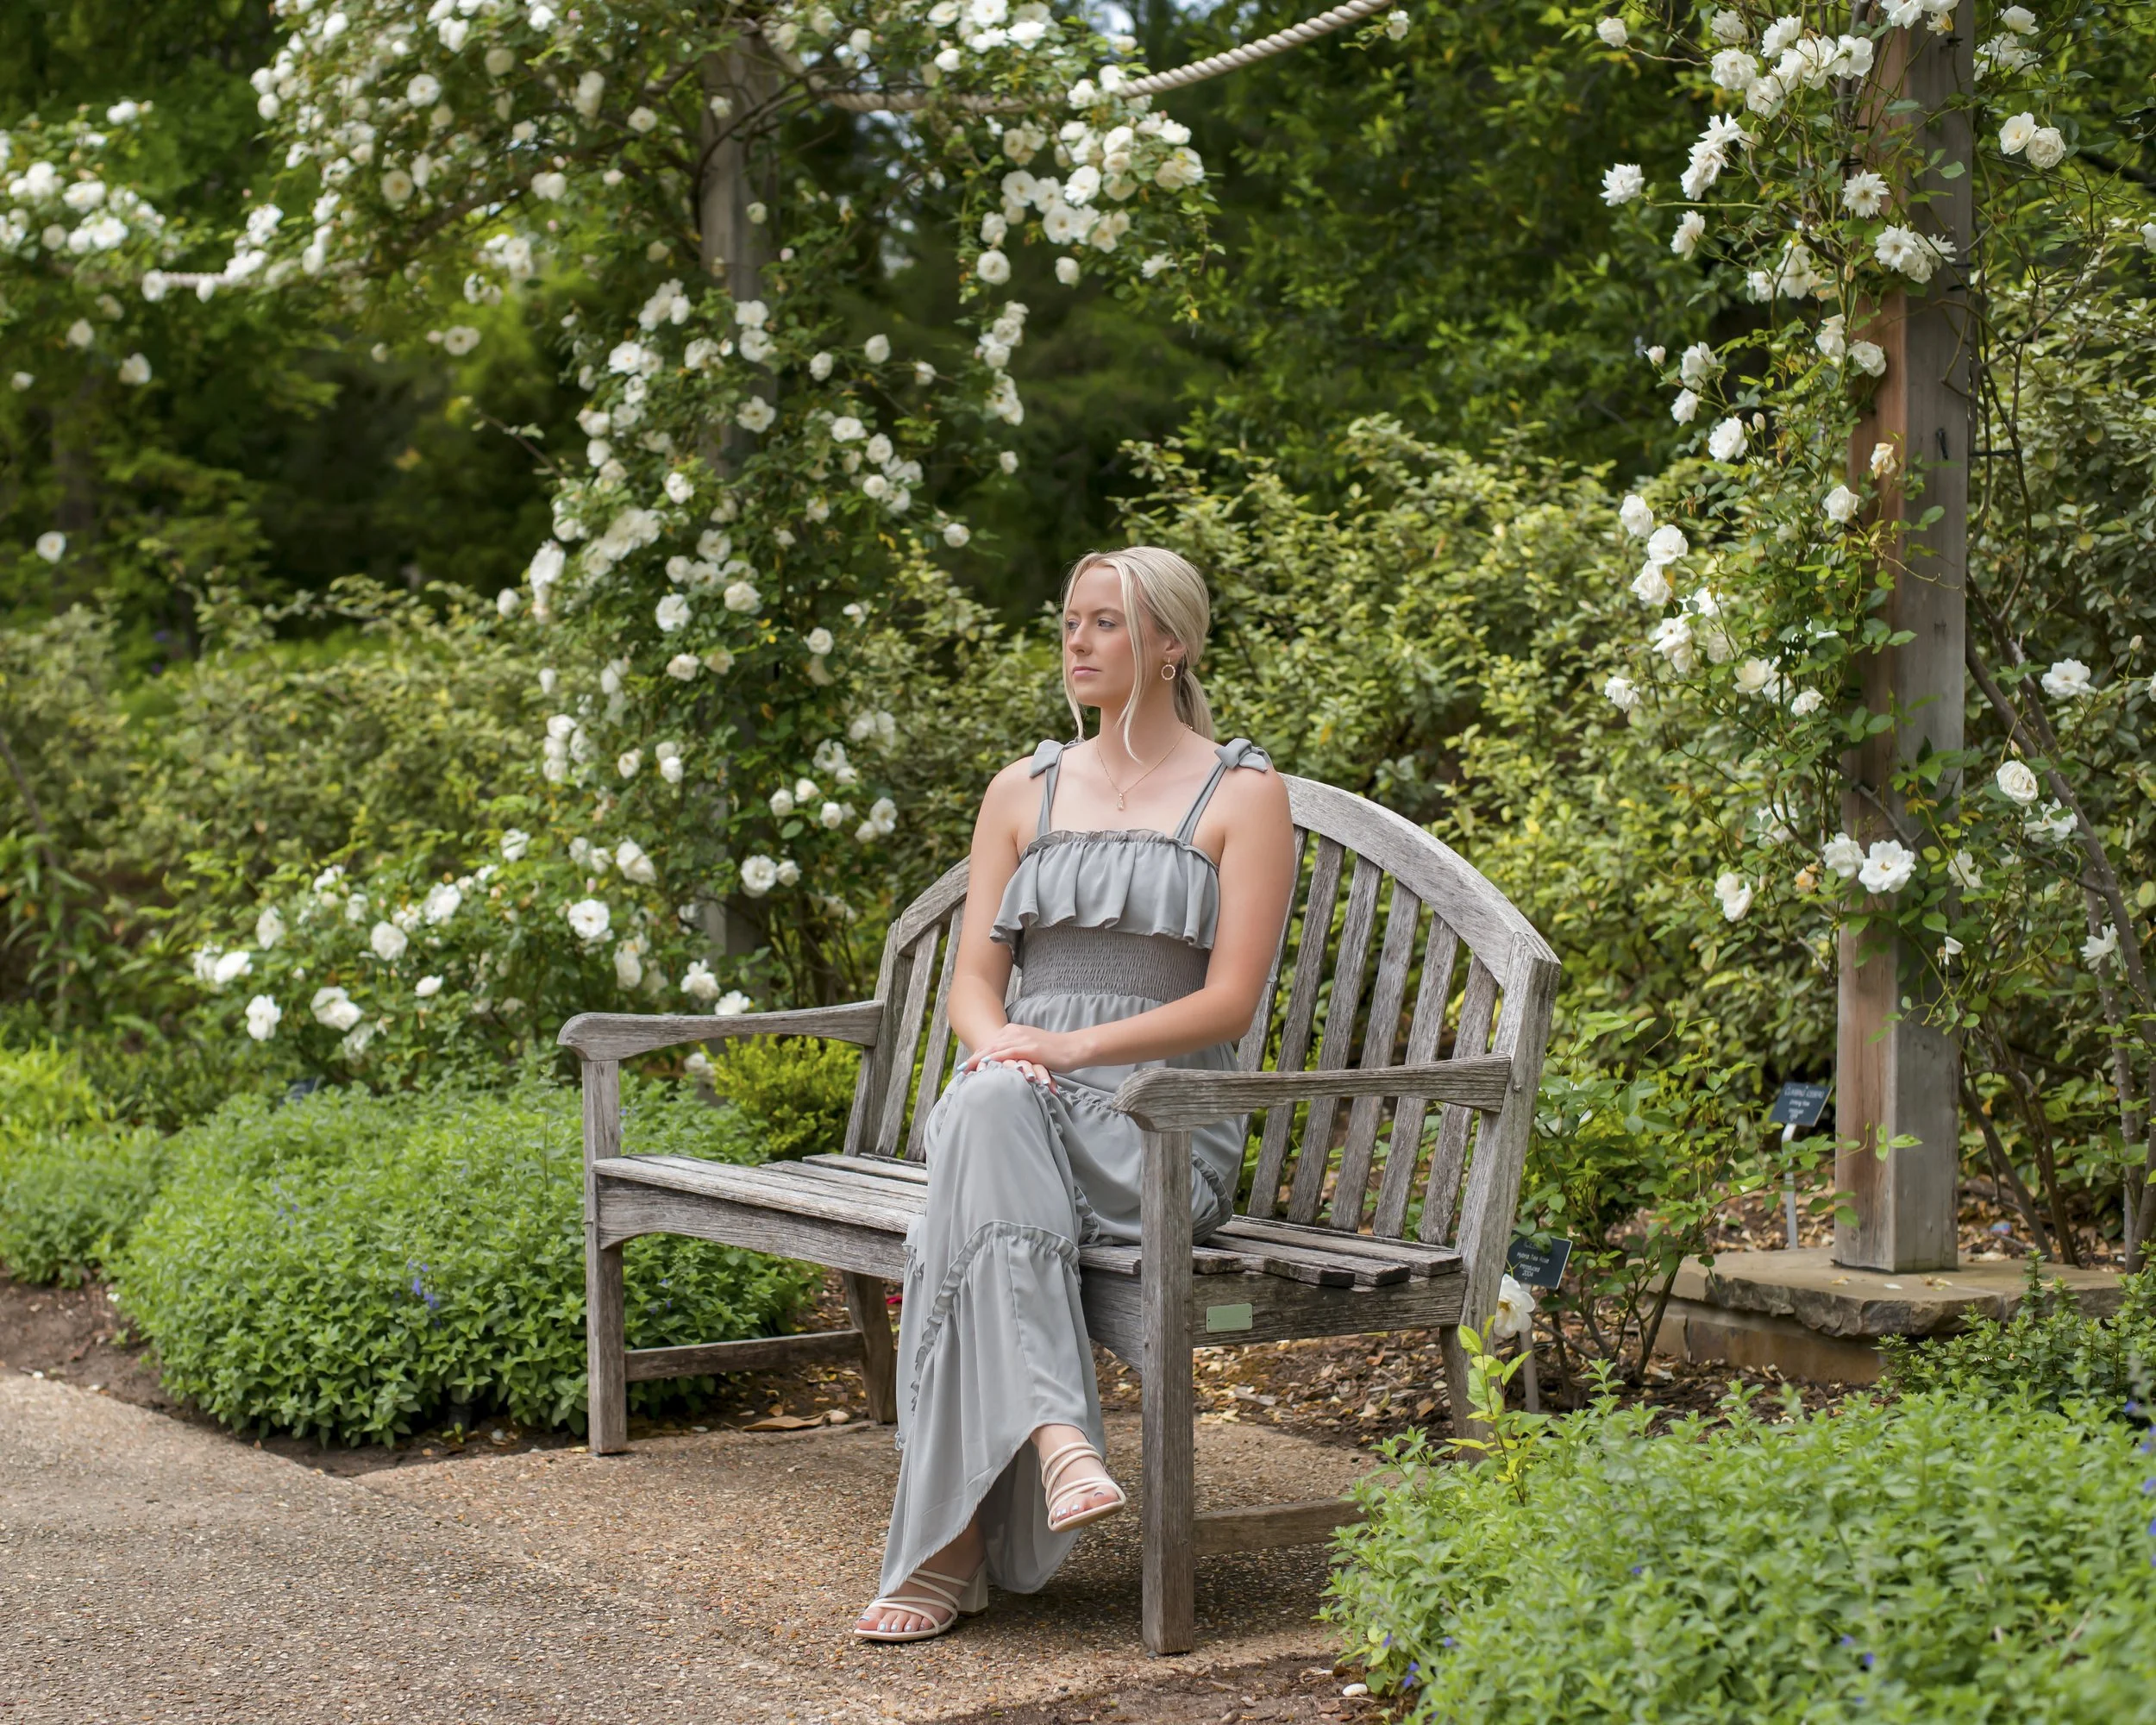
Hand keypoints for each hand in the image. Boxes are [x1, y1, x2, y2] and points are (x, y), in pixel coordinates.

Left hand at [959, 1023, 1087, 1092]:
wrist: (1073, 1048)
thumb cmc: (1055, 1052)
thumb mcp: (1032, 1050)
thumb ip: (1019, 1054)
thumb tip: (1009, 1065)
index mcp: (1015, 1031)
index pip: (992, 1044)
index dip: (977, 1056)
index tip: (966, 1066)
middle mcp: (1015, 1032)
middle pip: (989, 1046)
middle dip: (973, 1059)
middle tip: (960, 1071)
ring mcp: (1022, 1039)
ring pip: (994, 1050)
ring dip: (978, 1061)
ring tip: (966, 1070)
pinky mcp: (1029, 1048)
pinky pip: (1007, 1054)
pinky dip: (994, 1060)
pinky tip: (984, 1067)